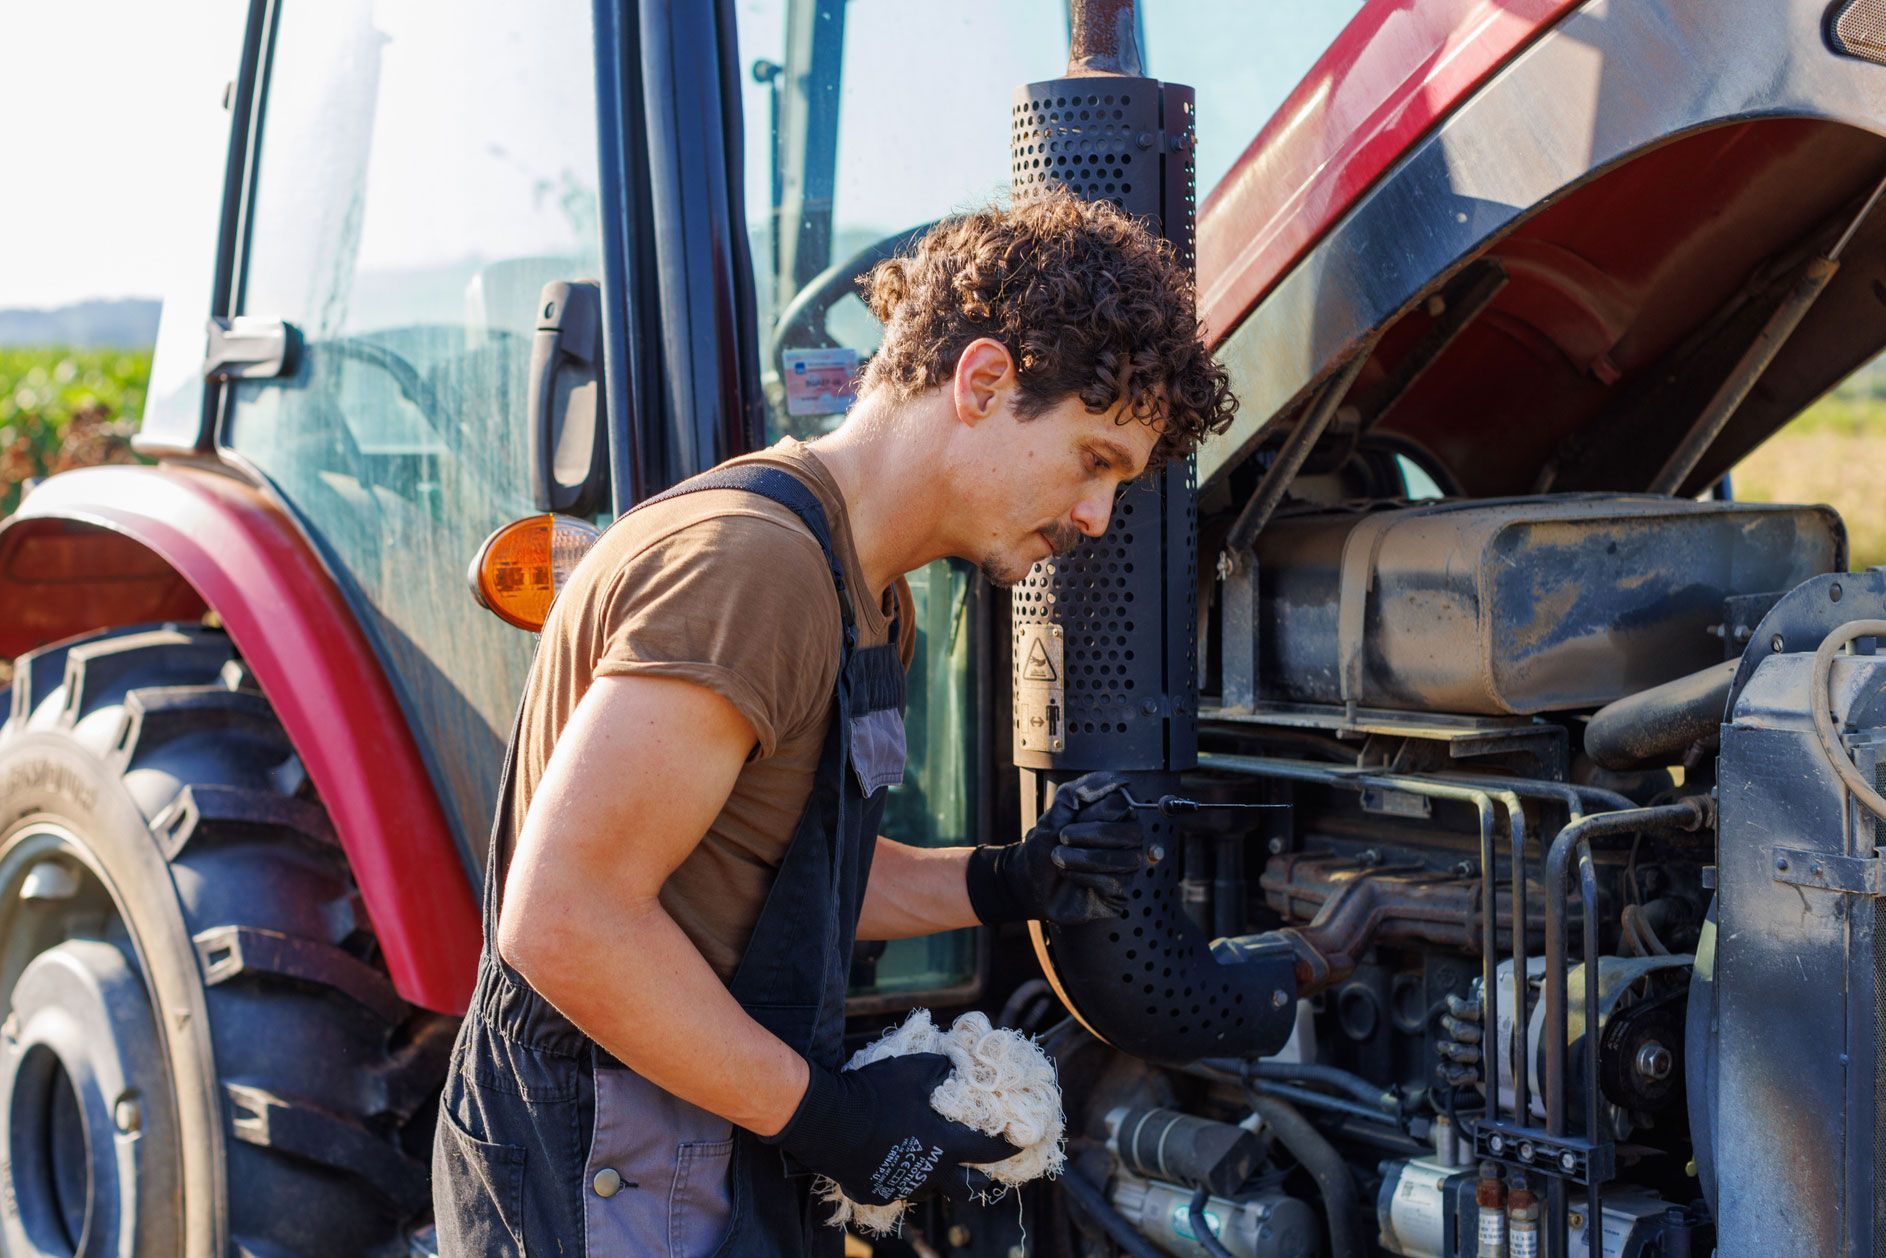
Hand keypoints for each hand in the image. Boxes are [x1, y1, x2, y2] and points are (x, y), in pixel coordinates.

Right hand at [765, 1054, 1018, 1205]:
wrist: (826, 1119)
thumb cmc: (874, 1092)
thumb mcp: (914, 1068)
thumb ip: (940, 1068)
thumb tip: (952, 1066)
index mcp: (944, 1145)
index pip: (988, 1151)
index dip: (1008, 1147)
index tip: (1019, 1143)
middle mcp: (929, 1173)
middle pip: (967, 1189)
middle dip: (980, 1181)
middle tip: (980, 1169)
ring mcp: (902, 1187)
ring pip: (931, 1191)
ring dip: (938, 1178)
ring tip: (933, 1162)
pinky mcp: (876, 1192)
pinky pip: (897, 1190)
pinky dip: (902, 1177)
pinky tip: (894, 1161)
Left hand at [966, 770, 1142, 924]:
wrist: (1028, 880)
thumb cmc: (1045, 844)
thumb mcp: (1056, 812)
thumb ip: (1080, 792)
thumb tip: (1117, 780)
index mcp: (1116, 816)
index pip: (1125, 803)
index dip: (1096, 811)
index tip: (1072, 817)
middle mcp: (1127, 840)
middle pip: (1133, 832)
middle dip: (1093, 834)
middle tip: (1063, 836)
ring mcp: (1126, 867)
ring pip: (1128, 859)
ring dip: (1086, 857)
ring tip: (1059, 856)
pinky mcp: (1119, 893)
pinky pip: (1115, 882)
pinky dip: (1085, 875)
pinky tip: (1068, 873)